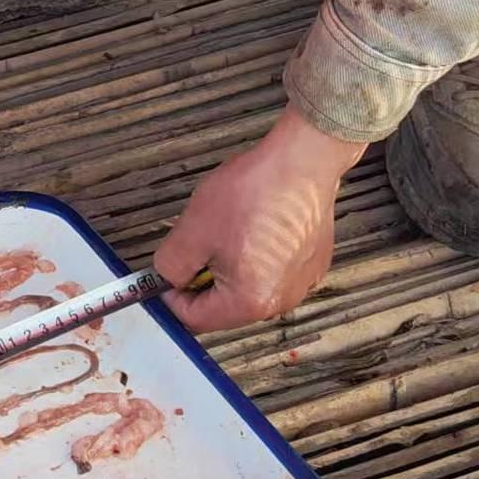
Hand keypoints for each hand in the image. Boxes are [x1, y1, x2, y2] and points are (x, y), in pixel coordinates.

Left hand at [152, 106, 365, 332]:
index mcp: (250, 302)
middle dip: (204, 278)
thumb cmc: (255, 192)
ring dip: (230, 266)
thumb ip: (170, 267)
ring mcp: (301, 284)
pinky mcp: (312, 264)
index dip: (172, 295)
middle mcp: (282, 302)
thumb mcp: (193, 230)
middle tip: (200, 242)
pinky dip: (257, 256)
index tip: (166, 273)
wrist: (302, 160)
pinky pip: (271, 272)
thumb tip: (168, 280)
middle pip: (224, 306)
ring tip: (230, 229)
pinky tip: (255, 226)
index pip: (196, 318)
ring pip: (248, 288)